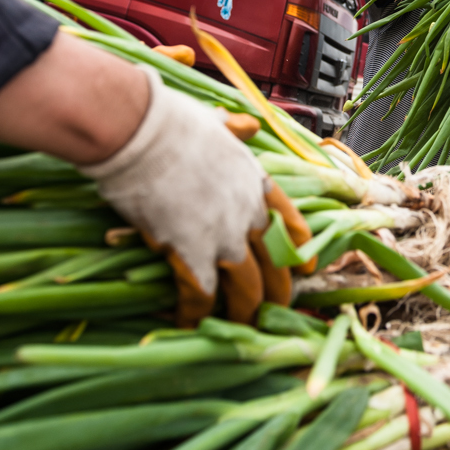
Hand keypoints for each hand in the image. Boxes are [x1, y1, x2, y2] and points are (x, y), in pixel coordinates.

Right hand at [79, 67, 291, 324]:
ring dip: (244, 313)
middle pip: (273, 263)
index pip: (289, 220)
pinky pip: (202, 298)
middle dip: (276, 291)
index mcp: (256, 181)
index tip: (307, 265)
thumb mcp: (215, 120)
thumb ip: (233, 130)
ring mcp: (224, 237)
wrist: (142, 133)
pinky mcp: (192, 256)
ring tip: (240, 328)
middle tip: (273, 310)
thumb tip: (247, 124)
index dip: (299, 247)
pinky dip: (196, 316)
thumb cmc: (171, 122)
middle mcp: (248, 213)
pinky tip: (191, 325)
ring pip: (246, 289)